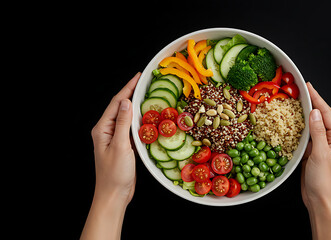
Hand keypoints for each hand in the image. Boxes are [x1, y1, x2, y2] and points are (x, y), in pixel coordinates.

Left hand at [81, 72, 139, 239]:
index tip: (139, 76)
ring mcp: (115, 138)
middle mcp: (107, 130)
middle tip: (146, 82)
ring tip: (149, 95)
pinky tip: (149, 117)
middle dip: (132, 92)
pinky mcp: (123, 145)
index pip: (116, 103)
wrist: (114, 195)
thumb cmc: (115, 174)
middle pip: (120, 106)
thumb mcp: (120, 147)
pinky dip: (140, 119)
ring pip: (127, 116)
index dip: (128, 88)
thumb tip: (126, 102)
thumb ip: (122, 124)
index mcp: (102, 129)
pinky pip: (132, 127)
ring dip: (137, 105)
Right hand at [301, 82, 330, 239]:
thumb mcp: (321, 154)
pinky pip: (305, 137)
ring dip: (303, 115)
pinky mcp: (312, 154)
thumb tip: (314, 112)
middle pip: (320, 117)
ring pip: (312, 126)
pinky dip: (298, 129)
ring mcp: (321, 147)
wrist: (321, 202)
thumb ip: (318, 132)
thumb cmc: (325, 182)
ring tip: (294, 103)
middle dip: (311, 103)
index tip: (308, 86)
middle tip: (299, 91)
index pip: (327, 113)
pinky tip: (290, 123)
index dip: (317, 98)